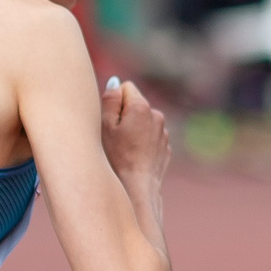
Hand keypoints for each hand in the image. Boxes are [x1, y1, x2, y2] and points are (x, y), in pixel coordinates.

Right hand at [100, 76, 169, 195]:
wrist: (137, 188)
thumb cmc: (116, 158)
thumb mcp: (105, 126)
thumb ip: (109, 99)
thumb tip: (115, 82)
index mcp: (141, 106)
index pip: (125, 87)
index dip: (114, 102)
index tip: (110, 121)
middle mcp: (156, 115)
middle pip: (135, 104)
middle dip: (125, 114)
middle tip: (115, 137)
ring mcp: (163, 131)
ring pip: (144, 121)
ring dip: (134, 129)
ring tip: (125, 149)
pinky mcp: (165, 146)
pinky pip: (150, 136)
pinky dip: (142, 142)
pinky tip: (134, 157)